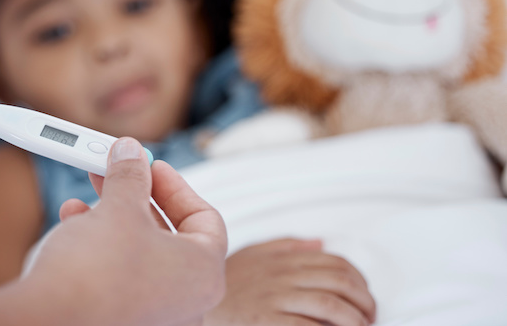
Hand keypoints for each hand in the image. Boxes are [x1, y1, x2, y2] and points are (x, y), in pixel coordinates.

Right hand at [0, 138, 225, 325]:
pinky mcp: (122, 320)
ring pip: (141, 254)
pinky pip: (120, 276)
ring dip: (113, 219)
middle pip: (169, 234)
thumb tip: (131, 153)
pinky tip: (74, 225)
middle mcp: (187, 301)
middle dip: (136, 197)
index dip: (175, 186)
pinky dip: (102, 248)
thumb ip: (131, 175)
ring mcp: (155, 315)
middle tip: (117, 172)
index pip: (205, 218)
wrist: (48, 320)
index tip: (151, 166)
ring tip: (87, 197)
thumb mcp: (119, 208)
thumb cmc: (96, 274)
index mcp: (204, 273)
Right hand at [205, 239, 376, 325]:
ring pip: (333, 305)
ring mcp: (276, 299)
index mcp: (282, 258)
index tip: (364, 297)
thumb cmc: (226, 286)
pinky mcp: (268, 322)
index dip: (360, 280)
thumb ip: (286, 245)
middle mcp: (282, 275)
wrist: (192, 303)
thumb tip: (321, 242)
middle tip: (369, 317)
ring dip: (356, 321)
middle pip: (340, 281)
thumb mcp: (252, 254)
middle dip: (365, 302)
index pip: (336, 262)